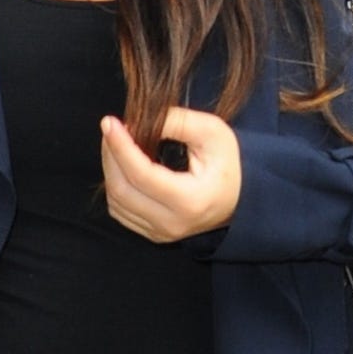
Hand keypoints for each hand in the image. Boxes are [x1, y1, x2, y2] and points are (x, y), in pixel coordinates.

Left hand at [99, 108, 242, 241]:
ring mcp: (161, 233)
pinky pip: (120, 211)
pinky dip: (115, 185)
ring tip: (117, 143)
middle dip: (111, 154)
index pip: (141, 174)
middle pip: (122, 189)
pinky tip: (123, 166)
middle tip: (112, 128)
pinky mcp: (154, 234)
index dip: (120, 146)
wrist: (242, 199)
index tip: (110, 122)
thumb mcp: (213, 133)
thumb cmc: (229, 164)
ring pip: (116, 201)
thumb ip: (178, 122)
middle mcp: (172, 223)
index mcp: (190, 201)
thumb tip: (141, 119)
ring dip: (110, 169)